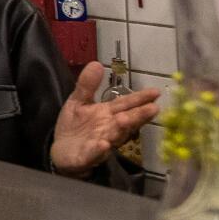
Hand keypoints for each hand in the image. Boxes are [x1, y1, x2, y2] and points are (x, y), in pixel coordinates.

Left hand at [51, 62, 159, 176]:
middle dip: (138, 115)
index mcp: (107, 114)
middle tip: (153, 108)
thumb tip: (96, 63)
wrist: (62, 152)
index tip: (156, 92)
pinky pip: (94, 153)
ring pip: (114, 136)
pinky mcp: (87, 156)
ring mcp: (100, 143)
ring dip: (121, 129)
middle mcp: (109, 128)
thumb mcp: (78, 101)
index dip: (140, 99)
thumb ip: (87, 85)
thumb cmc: (75, 126)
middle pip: (126, 121)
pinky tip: (103, 144)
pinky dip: (99, 150)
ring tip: (126, 120)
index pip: (126, 104)